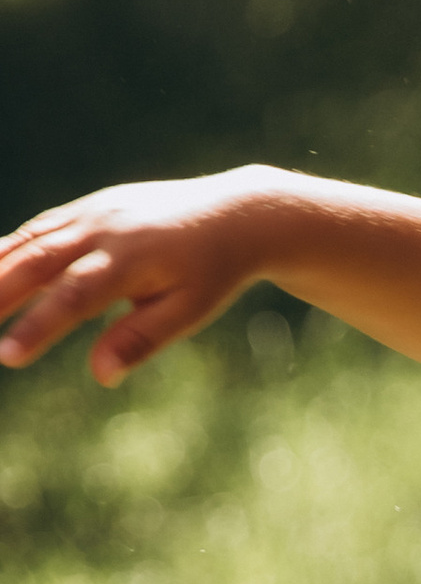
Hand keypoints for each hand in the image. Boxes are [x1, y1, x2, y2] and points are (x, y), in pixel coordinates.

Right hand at [0, 167, 287, 385]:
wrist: (234, 212)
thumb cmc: (213, 270)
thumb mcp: (191, 310)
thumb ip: (143, 339)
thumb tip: (101, 375)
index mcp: (132, 259)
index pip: (75, 297)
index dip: (39, 326)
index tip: (8, 357)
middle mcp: (105, 229)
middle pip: (38, 261)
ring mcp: (92, 212)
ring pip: (30, 240)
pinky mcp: (88, 207)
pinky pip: (39, 227)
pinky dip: (9, 248)